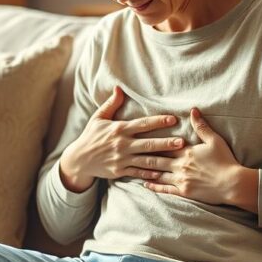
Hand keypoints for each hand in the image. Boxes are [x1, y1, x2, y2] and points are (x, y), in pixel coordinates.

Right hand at [59, 86, 185, 192]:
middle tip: (182, 142)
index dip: (159, 121)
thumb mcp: (98, 118)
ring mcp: (122, 159)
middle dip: (166, 142)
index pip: (142, 124)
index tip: (173, 119)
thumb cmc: (91, 136)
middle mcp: (122, 144)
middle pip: (148, 143)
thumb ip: (111, 104)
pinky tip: (163, 172)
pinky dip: (150, 173)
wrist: (79, 159)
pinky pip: (138, 172)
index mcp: (119, 129)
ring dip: (163, 159)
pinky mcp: (120, 171)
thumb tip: (119, 88)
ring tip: (178, 157)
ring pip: (146, 160)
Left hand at [142, 107, 257, 209]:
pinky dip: (154, 186)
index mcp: (186, 152)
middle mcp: (180, 165)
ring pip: (158, 174)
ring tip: (132, 167)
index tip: (137, 138)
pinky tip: (145, 184)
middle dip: (142, 156)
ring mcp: (181, 180)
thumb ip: (201, 126)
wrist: (232, 183)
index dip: (150, 142)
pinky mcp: (184, 192)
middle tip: (127, 153)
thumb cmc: (225, 161)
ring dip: (145, 171)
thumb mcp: (214, 140)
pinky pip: (165, 189)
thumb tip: (192, 110)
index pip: (164, 145)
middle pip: (157, 159)